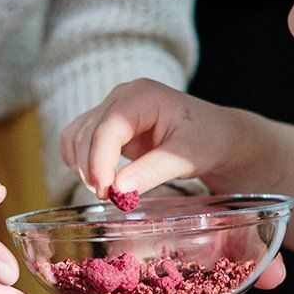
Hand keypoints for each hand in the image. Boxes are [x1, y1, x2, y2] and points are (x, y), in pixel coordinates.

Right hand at [61, 78, 242, 199]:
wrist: (215, 135)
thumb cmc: (207, 140)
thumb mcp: (186, 157)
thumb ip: (152, 171)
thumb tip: (117, 190)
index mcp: (143, 95)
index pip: (109, 126)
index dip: (101, 160)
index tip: (106, 191)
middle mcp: (122, 97)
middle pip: (88, 131)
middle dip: (91, 167)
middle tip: (109, 198)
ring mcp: (112, 108)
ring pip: (78, 135)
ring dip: (82, 166)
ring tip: (106, 192)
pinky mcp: (108, 125)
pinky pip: (79, 138)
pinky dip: (79, 160)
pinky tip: (95, 179)